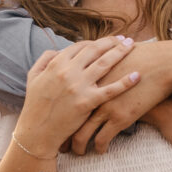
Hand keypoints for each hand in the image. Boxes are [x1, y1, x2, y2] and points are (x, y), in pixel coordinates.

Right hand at [13, 38, 140, 156]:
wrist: (37, 132)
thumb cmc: (35, 106)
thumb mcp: (34, 77)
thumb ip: (45, 60)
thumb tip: (58, 50)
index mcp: (56, 63)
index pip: (81, 46)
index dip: (96, 42)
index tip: (107, 41)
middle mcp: (68, 71)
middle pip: (95, 50)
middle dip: (112, 42)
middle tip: (125, 39)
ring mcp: (79, 86)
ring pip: (104, 64)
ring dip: (121, 52)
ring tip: (133, 46)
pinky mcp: (87, 102)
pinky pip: (110, 89)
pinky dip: (125, 82)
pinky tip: (137, 75)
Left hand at [67, 38, 171, 154]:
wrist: (159, 65)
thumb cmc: (136, 59)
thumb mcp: (109, 59)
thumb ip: (96, 67)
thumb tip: (89, 71)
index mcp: (84, 78)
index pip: (63, 100)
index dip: (57, 114)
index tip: (55, 125)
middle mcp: (90, 93)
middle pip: (68, 120)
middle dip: (64, 136)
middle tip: (62, 144)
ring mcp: (104, 107)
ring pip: (83, 135)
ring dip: (78, 147)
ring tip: (77, 152)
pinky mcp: (119, 118)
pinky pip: (102, 139)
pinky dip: (100, 148)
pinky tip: (101, 150)